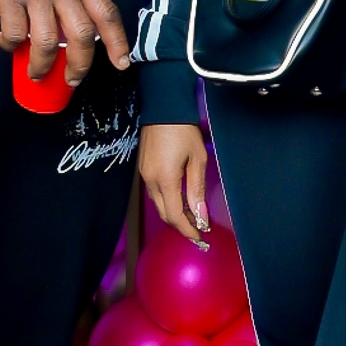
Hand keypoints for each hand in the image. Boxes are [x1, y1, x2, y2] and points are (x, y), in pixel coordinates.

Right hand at [0, 0, 128, 83]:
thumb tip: (75, 12)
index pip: (107, 13)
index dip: (118, 42)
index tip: (122, 63)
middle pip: (82, 36)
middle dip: (80, 66)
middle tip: (72, 80)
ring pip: (48, 43)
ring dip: (42, 65)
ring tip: (36, 73)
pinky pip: (15, 33)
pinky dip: (11, 45)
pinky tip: (7, 43)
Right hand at [140, 124, 209, 245]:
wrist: (163, 107)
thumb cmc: (184, 130)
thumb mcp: (198, 159)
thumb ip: (197, 189)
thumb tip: (200, 215)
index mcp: (165, 179)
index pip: (174, 215)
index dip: (188, 229)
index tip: (201, 238)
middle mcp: (151, 180)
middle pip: (165, 213)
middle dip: (181, 225)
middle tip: (199, 231)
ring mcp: (145, 175)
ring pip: (159, 204)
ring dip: (174, 214)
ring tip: (193, 218)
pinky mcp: (144, 169)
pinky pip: (155, 193)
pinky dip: (168, 202)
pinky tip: (181, 202)